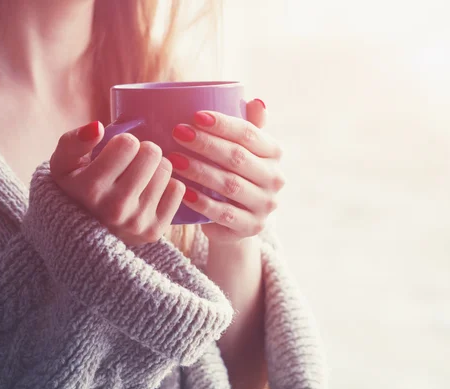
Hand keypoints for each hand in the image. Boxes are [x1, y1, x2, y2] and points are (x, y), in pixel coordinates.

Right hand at [50, 121, 184, 245]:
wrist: (82, 236)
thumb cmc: (76, 190)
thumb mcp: (63, 164)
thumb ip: (73, 142)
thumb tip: (98, 127)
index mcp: (90, 188)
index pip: (128, 143)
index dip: (123, 143)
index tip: (115, 154)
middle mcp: (114, 208)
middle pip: (152, 153)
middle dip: (142, 152)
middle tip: (131, 164)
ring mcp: (136, 222)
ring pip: (166, 169)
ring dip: (154, 169)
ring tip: (139, 179)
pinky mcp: (154, 231)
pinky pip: (177, 189)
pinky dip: (167, 186)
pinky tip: (149, 193)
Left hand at [166, 99, 284, 242]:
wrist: (237, 220)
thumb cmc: (235, 173)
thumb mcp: (243, 149)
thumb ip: (249, 126)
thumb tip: (256, 101)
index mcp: (274, 153)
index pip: (249, 134)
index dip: (222, 124)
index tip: (195, 116)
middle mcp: (275, 178)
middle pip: (237, 157)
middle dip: (205, 144)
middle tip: (178, 133)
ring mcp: (265, 205)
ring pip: (229, 185)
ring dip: (200, 171)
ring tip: (174, 160)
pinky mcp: (251, 227)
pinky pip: (224, 213)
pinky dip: (203, 202)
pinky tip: (184, 192)